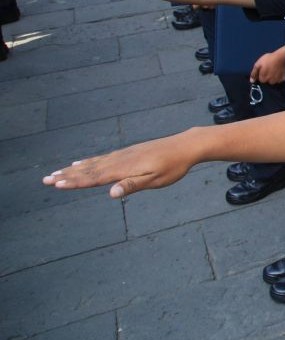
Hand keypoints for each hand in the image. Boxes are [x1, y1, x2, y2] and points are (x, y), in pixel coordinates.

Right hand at [42, 132, 198, 197]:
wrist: (184, 146)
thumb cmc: (173, 166)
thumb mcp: (156, 180)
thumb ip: (133, 185)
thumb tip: (112, 194)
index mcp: (124, 168)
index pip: (94, 177)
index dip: (74, 182)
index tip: (55, 184)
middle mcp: (119, 160)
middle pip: (88, 169)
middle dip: (67, 176)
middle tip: (45, 180)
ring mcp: (122, 155)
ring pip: (93, 163)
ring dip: (74, 169)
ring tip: (57, 172)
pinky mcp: (127, 153)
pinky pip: (102, 158)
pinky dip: (88, 162)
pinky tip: (81, 163)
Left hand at [250, 48, 284, 84]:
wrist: (282, 57)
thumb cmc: (268, 59)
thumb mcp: (258, 64)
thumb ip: (254, 73)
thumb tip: (252, 81)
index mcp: (263, 78)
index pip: (260, 80)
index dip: (261, 75)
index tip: (263, 69)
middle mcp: (270, 82)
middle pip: (267, 81)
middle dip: (267, 76)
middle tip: (269, 68)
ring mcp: (277, 81)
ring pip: (274, 80)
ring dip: (273, 76)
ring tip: (274, 69)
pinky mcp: (284, 78)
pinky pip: (280, 79)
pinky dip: (279, 76)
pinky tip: (279, 70)